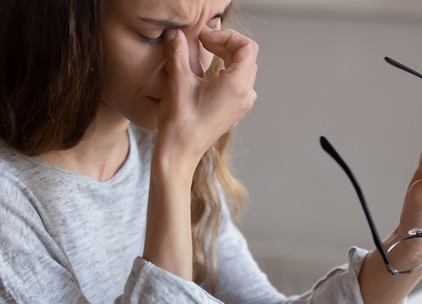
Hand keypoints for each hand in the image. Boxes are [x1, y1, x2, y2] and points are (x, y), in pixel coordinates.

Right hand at [156, 27, 257, 171]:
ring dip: (225, 57)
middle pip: (246, 57)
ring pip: (243, 70)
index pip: (247, 47)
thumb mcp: (178, 80)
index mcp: (237, 85)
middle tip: (201, 42)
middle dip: (224, 44)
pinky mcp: (235, 111)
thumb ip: (178, 51)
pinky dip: (225, 72)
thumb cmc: (180, 122)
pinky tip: (206, 75)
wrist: (180, 152)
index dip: (226, 35)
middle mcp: (245, 95)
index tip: (205, 37)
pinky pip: (238, 84)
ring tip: (204, 55)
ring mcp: (242, 104)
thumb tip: (175, 33)